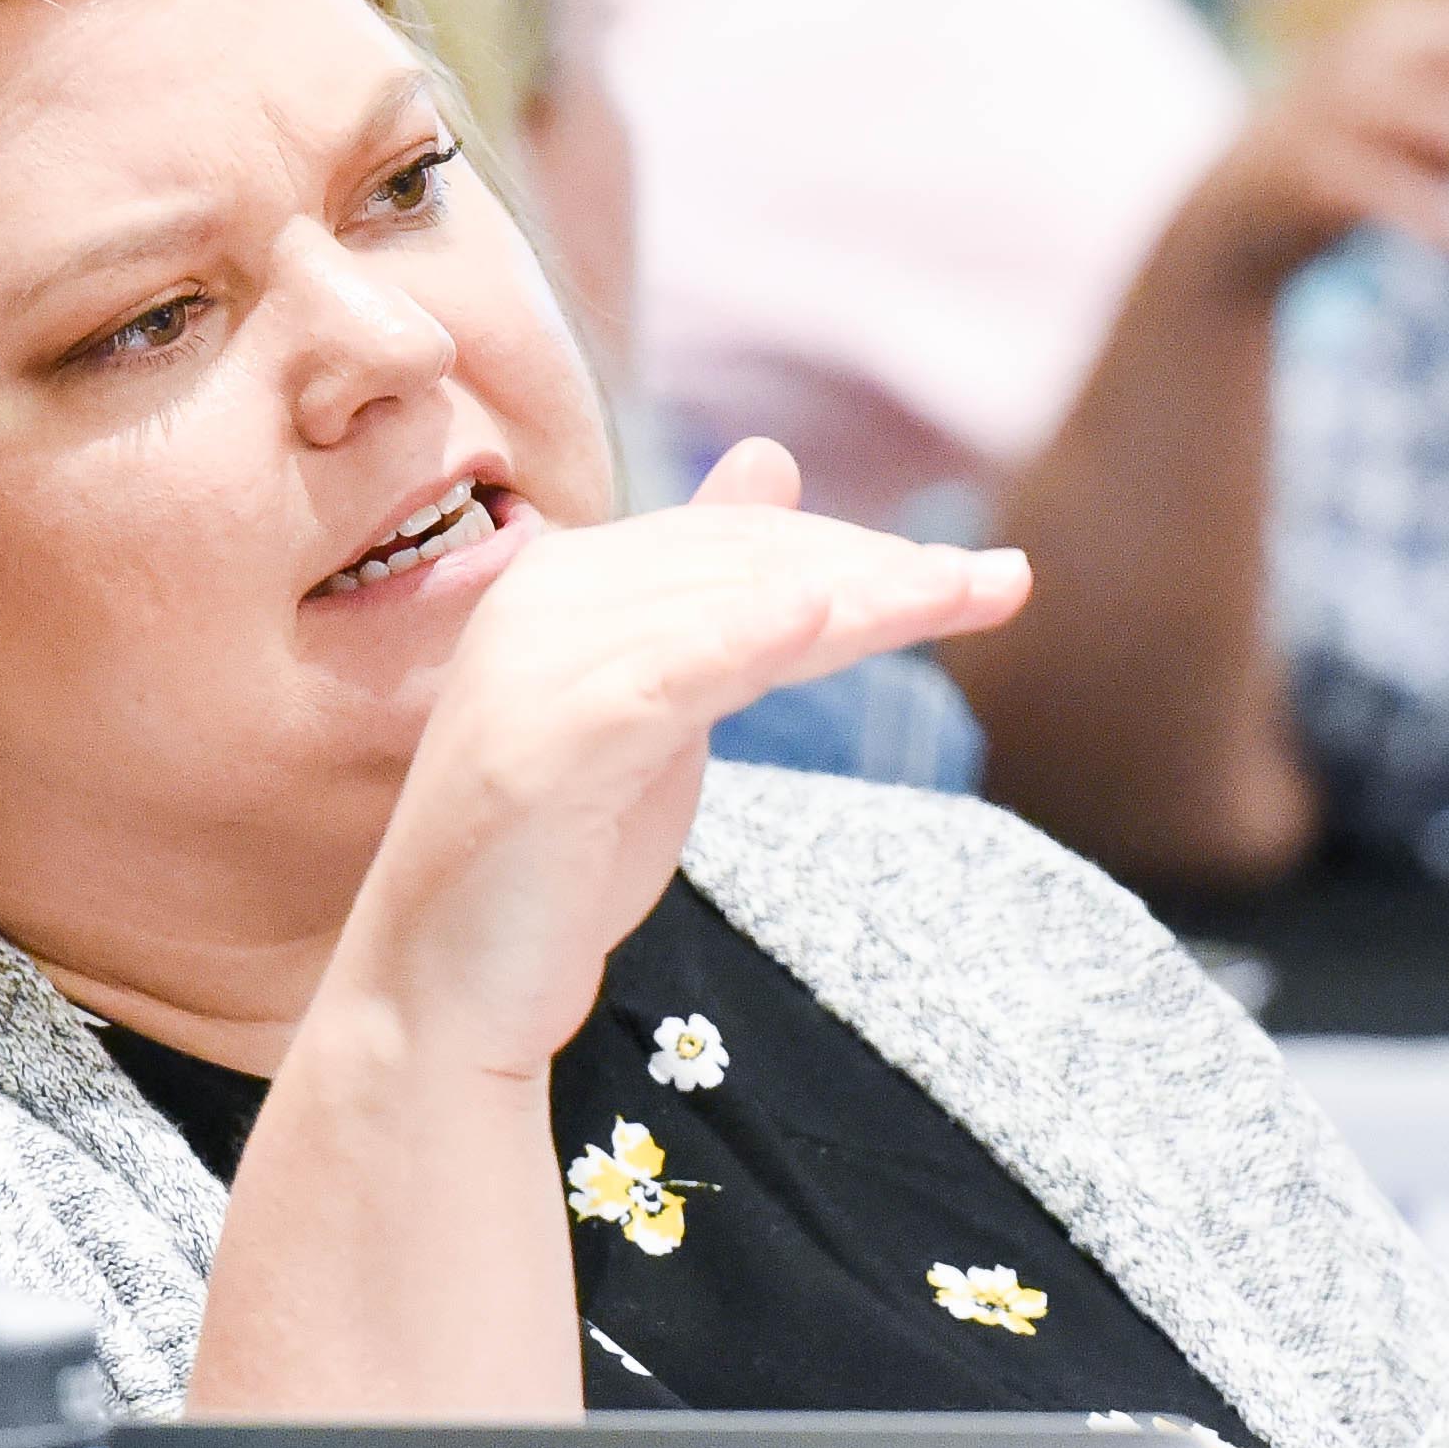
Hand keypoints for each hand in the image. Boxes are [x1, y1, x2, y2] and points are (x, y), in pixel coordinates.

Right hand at [319, 441, 1031, 1076]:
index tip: (977, 577)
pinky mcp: (543, 744)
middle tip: (1004, 582)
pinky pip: (662, 676)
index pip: (738, 540)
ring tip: (967, 594)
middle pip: (744, 563)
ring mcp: (535, 667)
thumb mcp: (653, 708)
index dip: (859, 550)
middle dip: (881, 569)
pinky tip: (825, 620)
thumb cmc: (557, 858)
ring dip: (859, 598)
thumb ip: (711, 599)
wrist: (444, 992)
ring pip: (726, 608)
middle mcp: (542, 598)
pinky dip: (743, 639)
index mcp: (567, 579)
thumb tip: (768, 455)